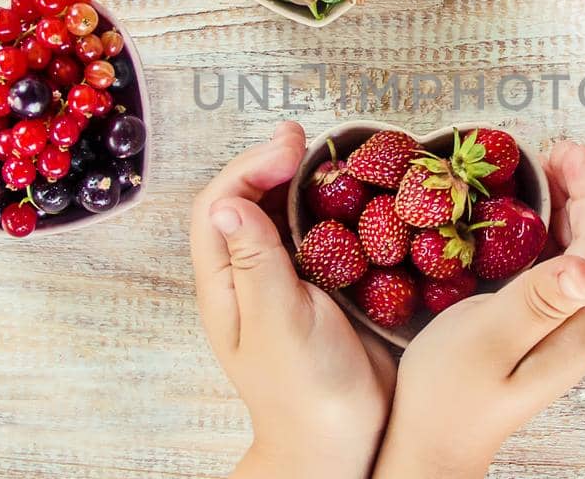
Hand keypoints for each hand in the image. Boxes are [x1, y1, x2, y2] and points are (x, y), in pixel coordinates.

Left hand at [191, 121, 396, 478]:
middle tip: (312, 138)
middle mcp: (253, 276)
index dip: (250, 167)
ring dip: (309, 184)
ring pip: (289, 217)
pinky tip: (364, 200)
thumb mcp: (279, 323)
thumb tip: (227, 201)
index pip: (220, 206)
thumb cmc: (305, 391)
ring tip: (339, 159)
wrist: (343, 445)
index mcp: (227, 283)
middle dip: (277, 164)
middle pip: (252, 202)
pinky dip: (341, 214)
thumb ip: (256, 261)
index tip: (290, 146)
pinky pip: (326, 240)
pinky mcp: (328, 291)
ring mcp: (290, 284)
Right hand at [373, 141, 584, 478]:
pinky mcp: (540, 335)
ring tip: (546, 172)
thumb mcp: (485, 339)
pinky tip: (526, 221)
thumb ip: (536, 300)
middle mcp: (579, 330)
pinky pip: (563, 271)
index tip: (567, 150)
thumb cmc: (447, 397)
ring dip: (573, 210)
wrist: (429, 449)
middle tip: (557, 151)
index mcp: (575, 329)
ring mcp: (562, 334)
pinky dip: (553, 234)